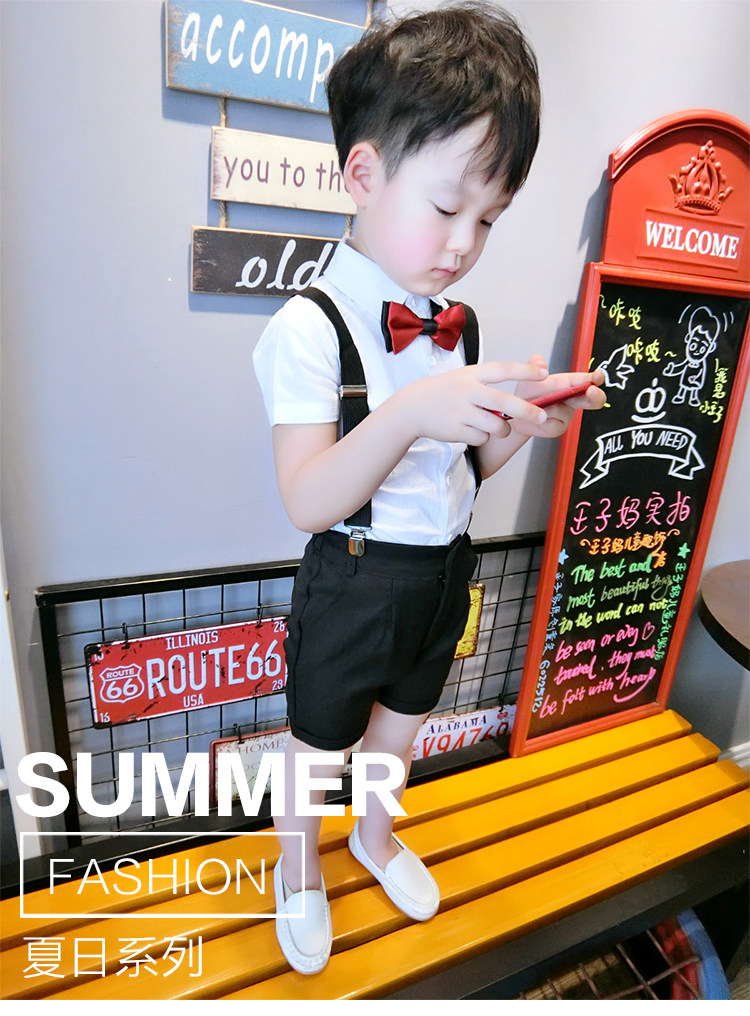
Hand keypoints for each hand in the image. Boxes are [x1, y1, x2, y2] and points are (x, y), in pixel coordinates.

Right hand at [397, 360, 549, 445]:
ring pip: (497, 425)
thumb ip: (490, 382)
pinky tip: (471, 430)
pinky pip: (482, 438)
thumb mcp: (464, 377)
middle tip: (542, 417)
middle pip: (505, 402)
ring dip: (502, 429)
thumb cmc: (444, 392)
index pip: (503, 369)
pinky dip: (482, 437)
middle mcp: (467, 391)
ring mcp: (461, 412)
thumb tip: (520, 393)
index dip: (526, 371)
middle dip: (527, 411)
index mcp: (472, 374)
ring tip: (495, 426)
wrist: (412, 408)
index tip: (545, 374)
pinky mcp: (456, 430)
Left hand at [508, 358, 605, 437]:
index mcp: (569, 384)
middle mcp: (572, 400)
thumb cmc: (527, 393)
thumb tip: (540, 362)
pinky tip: (534, 418)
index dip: (595, 378)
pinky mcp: (558, 428)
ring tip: (535, 405)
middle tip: (591, 392)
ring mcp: (567, 415)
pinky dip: (540, 421)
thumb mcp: (528, 375)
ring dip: (548, 408)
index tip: (598, 376)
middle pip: (593, 400)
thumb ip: (534, 364)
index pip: (586, 380)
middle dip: (595, 396)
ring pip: (564, 412)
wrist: (516, 413)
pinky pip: (553, 425)